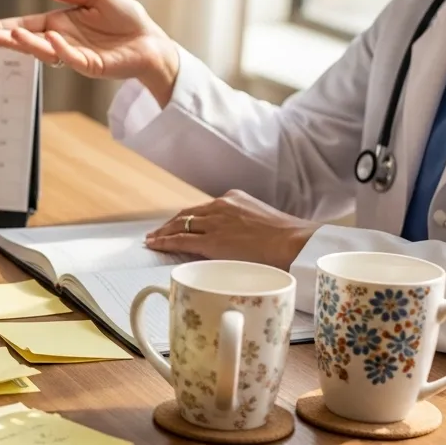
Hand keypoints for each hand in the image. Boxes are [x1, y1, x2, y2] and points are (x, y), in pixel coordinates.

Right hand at [0, 0, 181, 105]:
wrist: (151, 41)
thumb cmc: (127, 20)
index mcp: (61, 24)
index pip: (28, 25)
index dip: (6, 27)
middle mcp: (63, 41)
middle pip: (30, 41)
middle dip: (7, 39)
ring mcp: (75, 56)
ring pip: (46, 52)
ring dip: (29, 44)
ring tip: (11, 35)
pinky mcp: (92, 66)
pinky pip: (72, 59)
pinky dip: (61, 49)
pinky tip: (51, 38)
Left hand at [144, 190, 320, 270]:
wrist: (293, 242)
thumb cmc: (286, 238)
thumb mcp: (261, 221)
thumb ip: (245, 225)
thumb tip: (240, 239)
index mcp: (233, 199)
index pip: (202, 209)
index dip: (187, 217)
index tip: (178, 223)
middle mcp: (220, 206)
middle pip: (187, 214)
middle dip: (170, 224)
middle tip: (157, 232)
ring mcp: (214, 223)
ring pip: (180, 225)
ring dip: (163, 233)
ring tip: (152, 239)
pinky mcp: (211, 241)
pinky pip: (180, 240)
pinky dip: (164, 242)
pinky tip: (154, 245)